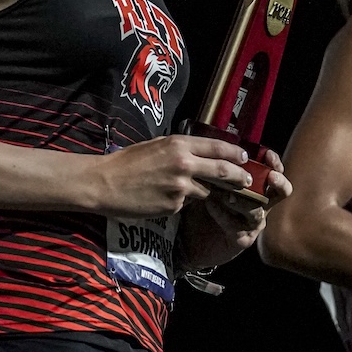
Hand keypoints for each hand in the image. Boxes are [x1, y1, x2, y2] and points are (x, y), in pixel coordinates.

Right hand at [95, 135, 252, 218]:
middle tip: (248, 181)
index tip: (245, 159)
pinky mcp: (174, 206)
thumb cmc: (126, 162)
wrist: (103, 183)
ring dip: (209, 193)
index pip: (218, 148)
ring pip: (207, 192)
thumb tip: (201, 152)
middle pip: (224, 171)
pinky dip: (183, 203)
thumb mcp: (155, 145)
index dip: (236, 154)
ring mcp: (180, 187)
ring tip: (199, 192)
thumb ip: (180, 148)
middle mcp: (184, 164)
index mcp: (179, 145)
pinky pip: (187, 204)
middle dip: (241, 177)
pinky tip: (165, 199)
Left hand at [186, 150, 293, 267]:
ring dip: (240, 199)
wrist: (191, 235)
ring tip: (222, 191)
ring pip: (256, 210)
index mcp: (258, 186)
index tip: (267, 155)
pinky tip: (209, 205)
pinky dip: (222, 214)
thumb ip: (219, 166)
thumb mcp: (211, 179)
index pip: (275, 171)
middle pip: (282, 192)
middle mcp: (262, 205)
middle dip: (278, 182)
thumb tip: (218, 144)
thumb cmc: (203, 202)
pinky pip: (237, 226)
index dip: (275, 162)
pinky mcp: (243, 240)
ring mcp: (254, 224)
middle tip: (270, 176)